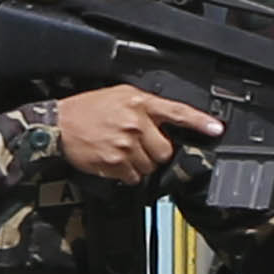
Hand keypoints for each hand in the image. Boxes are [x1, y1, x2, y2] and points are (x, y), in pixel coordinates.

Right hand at [55, 84, 220, 183]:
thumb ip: (145, 106)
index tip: (216, 129)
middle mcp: (135, 122)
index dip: (199, 122)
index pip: (176, 111)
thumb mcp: (118, 96)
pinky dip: (126, 174)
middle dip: (155, 151)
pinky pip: (134, 177)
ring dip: (139, 163)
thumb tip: (168, 120)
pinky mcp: (115, 162)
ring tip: (121, 150)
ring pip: (150, 166)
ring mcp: (125, 144)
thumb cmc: (86, 110)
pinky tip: (114, 160)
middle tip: (137, 144)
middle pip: (165, 150)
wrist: (56, 125)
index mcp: (138, 102)